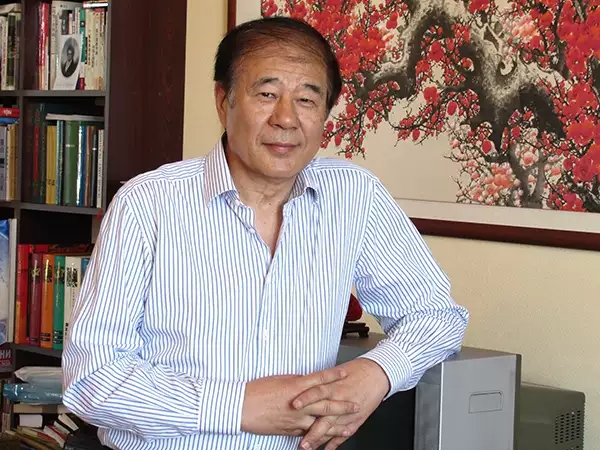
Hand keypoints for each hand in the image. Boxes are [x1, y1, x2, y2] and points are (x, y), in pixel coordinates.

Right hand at [240, 366, 360, 436]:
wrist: (241, 407)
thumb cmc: (257, 390)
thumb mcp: (279, 380)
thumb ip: (296, 383)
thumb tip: (307, 382)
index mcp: (296, 387)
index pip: (319, 380)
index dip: (334, 377)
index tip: (345, 374)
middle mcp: (299, 405)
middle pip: (326, 405)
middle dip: (343, 406)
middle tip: (356, 405)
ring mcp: (295, 420)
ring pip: (320, 424)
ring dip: (336, 427)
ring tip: (349, 428)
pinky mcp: (289, 430)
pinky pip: (307, 434)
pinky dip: (318, 436)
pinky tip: (327, 438)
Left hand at [292, 358, 389, 449]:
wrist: (377, 373)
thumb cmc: (356, 370)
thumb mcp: (335, 372)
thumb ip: (319, 381)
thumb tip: (301, 386)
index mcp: (334, 385)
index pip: (316, 392)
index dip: (304, 399)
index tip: (292, 406)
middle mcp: (341, 399)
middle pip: (324, 415)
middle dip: (311, 429)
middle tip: (299, 437)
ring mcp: (349, 412)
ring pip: (332, 428)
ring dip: (319, 438)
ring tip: (308, 446)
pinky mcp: (357, 419)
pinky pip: (344, 433)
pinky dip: (335, 442)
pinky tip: (327, 449)